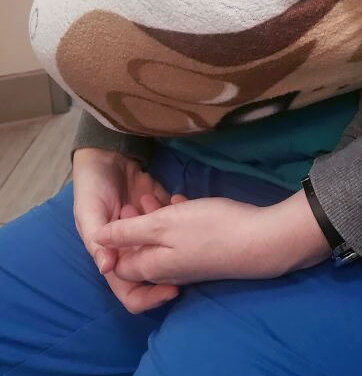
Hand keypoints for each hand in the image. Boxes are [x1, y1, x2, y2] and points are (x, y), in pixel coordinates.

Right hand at [72, 147, 185, 312]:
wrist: (110, 156)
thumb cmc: (93, 186)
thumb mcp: (90, 211)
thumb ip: (97, 239)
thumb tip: (107, 269)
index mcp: (112, 258)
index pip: (131, 291)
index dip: (150, 297)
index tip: (174, 288)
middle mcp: (134, 251)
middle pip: (156, 274)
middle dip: (166, 260)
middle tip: (170, 234)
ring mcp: (151, 234)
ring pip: (170, 249)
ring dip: (171, 233)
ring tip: (162, 207)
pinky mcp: (165, 215)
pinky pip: (178, 225)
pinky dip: (180, 215)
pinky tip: (177, 199)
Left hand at [93, 190, 331, 284]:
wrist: (261, 241)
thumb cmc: (209, 229)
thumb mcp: (163, 224)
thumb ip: (129, 231)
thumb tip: (98, 239)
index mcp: (152, 266)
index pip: (119, 263)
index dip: (113, 239)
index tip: (118, 208)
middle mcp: (168, 270)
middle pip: (141, 251)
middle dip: (134, 226)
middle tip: (135, 198)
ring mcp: (190, 264)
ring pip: (162, 242)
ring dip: (155, 220)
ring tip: (154, 195)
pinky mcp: (208, 253)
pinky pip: (182, 238)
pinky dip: (177, 220)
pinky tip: (181, 201)